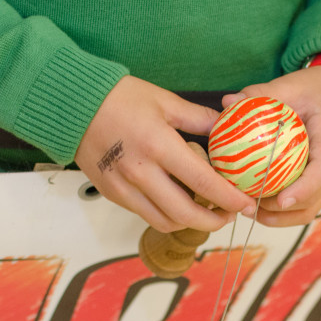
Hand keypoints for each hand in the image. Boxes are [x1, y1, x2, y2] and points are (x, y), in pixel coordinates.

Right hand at [76, 76, 254, 232]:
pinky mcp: (113, 194)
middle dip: (214, 221)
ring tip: (206, 210)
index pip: (204, 183)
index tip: (248, 205)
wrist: (73, 106)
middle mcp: (141, 173)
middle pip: (186, 214)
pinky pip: (146, 214)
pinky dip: (168, 216)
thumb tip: (227, 127)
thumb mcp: (164, 100)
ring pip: (166, 222)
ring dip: (191, 223)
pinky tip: (179, 203)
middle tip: (229, 214)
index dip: (230, 199)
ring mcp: (124, 187)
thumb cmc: (120, 98)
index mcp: (159, 146)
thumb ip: (199, 118)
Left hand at [223, 66, 320, 226]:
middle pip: (314, 200)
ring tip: (249, 210)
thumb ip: (261, 93)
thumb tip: (227, 103)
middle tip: (249, 204)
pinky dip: (280, 212)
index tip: (281, 200)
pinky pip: (302, 203)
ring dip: (280, 217)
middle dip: (282, 211)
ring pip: (308, 209)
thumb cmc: (317, 89)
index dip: (304, 189)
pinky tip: (255, 204)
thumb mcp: (292, 84)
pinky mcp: (317, 181)